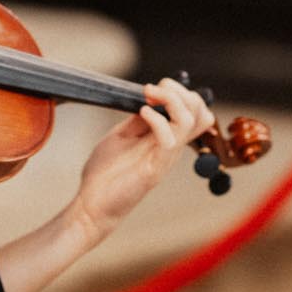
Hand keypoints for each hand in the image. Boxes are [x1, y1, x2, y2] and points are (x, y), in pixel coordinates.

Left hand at [71, 79, 217, 244]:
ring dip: (171, 100)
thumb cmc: (105, 173)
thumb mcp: (122, 136)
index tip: (154, 87)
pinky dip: (157, 119)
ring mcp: (165, 159)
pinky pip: (169, 140)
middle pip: (200, 114)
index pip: (195, 113)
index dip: (181, 93)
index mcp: (166, 139)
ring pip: (189, 122)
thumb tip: (149, 100)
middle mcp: (171, 148)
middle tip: (154, 88)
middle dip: (181, 92)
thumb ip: (138, 120)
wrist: (91, 204)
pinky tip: (141, 113)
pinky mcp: (154, 170)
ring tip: (149, 95)